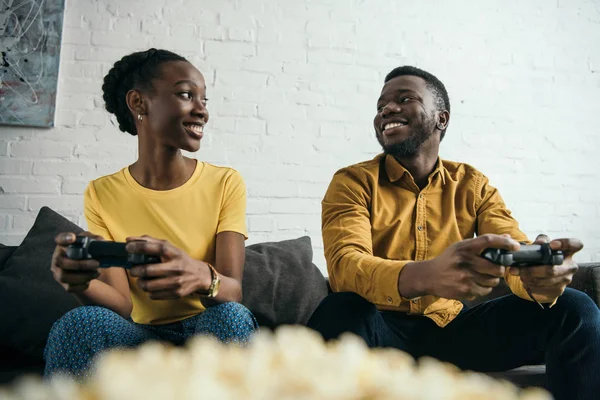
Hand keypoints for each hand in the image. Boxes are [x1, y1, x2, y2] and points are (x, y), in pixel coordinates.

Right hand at [51, 232, 100, 292]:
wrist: (89, 268)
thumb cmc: (88, 252)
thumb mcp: (92, 243)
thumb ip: (96, 240)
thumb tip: (101, 242)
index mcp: (64, 245)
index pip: (60, 239)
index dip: (64, 238)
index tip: (73, 238)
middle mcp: (58, 258)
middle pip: (63, 262)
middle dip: (81, 264)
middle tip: (97, 264)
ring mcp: (59, 272)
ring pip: (64, 277)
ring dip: (83, 276)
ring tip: (96, 273)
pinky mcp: (64, 284)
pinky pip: (70, 287)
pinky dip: (82, 285)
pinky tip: (90, 280)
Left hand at [126, 235, 211, 299]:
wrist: (199, 275)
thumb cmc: (180, 259)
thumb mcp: (170, 248)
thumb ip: (150, 242)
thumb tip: (128, 240)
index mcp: (174, 253)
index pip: (155, 248)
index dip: (139, 247)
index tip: (128, 247)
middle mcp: (176, 267)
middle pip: (148, 270)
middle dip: (135, 270)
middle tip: (133, 270)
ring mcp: (176, 282)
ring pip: (148, 286)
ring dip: (140, 282)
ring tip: (141, 279)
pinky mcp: (176, 294)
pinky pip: (153, 295)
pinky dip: (149, 291)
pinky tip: (152, 287)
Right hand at [401, 234, 519, 299]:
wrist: (429, 276)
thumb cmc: (448, 260)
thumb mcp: (461, 247)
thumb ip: (482, 244)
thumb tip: (507, 238)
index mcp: (464, 248)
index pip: (488, 240)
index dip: (504, 243)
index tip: (514, 246)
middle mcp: (465, 261)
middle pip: (497, 267)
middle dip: (500, 269)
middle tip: (495, 269)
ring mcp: (465, 277)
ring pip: (492, 281)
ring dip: (491, 280)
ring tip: (480, 277)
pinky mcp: (465, 290)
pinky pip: (484, 291)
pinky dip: (482, 289)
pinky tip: (472, 284)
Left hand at [513, 235, 581, 301]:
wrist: (545, 275)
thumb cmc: (543, 256)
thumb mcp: (542, 246)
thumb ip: (541, 241)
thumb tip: (539, 243)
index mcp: (568, 252)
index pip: (575, 244)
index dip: (565, 244)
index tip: (551, 245)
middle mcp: (570, 266)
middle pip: (552, 270)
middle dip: (531, 271)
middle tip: (515, 269)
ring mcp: (566, 279)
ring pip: (546, 281)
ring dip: (529, 279)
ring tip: (519, 275)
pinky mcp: (559, 290)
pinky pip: (543, 289)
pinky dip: (531, 286)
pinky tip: (526, 282)